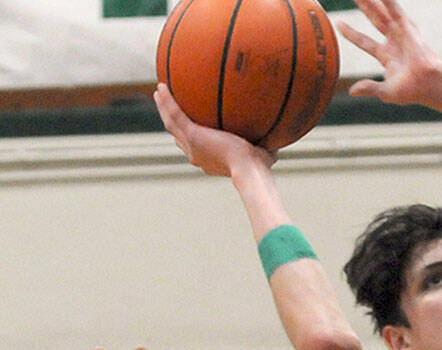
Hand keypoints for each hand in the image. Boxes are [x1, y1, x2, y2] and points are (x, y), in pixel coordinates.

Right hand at [153, 83, 275, 176]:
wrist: (250, 169)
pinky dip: (167, 101)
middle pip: (177, 134)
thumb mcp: (265, 153)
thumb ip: (268, 144)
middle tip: (166, 106)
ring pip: (171, 123)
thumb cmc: (260, 167)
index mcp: (208, 158)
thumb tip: (282, 137)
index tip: (189, 125)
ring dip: (163, 107)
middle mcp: (196, 153)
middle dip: (171, 120)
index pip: (194, 146)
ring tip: (159, 92)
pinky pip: (174, 114)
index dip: (189, 135)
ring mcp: (192, 145)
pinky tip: (162, 86)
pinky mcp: (192, 135)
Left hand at [337, 0, 441, 105]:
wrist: (429, 85)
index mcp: (387, 56)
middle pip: (374, 20)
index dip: (351, 33)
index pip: (364, 41)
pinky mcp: (407, 27)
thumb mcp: (386, 91)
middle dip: (364, 7)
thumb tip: (351, 91)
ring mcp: (400, 33)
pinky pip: (394, 10)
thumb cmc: (413, 91)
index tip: (339, 23)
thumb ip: (369, 88)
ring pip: (382, 12)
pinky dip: (387, 1)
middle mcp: (394, 41)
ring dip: (371, 1)